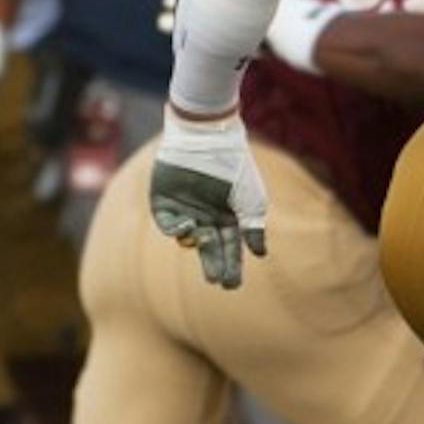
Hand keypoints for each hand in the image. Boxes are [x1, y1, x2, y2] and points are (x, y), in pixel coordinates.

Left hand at [151, 108, 268, 288]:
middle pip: (210, 248)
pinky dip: (177, 230)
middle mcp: (206, 216)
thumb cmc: (234, 166)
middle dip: (214, 264)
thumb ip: (254, 227)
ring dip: (197, 246)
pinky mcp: (163, 201)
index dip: (231, 266)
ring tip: (206, 240)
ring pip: (189, 239)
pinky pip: (167, 224)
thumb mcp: (251, 199)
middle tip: (217, 281)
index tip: (232, 285)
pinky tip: (189, 227)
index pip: (230, 247)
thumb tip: (260, 254)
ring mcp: (185, 209)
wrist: (207, 137)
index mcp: (228, 216)